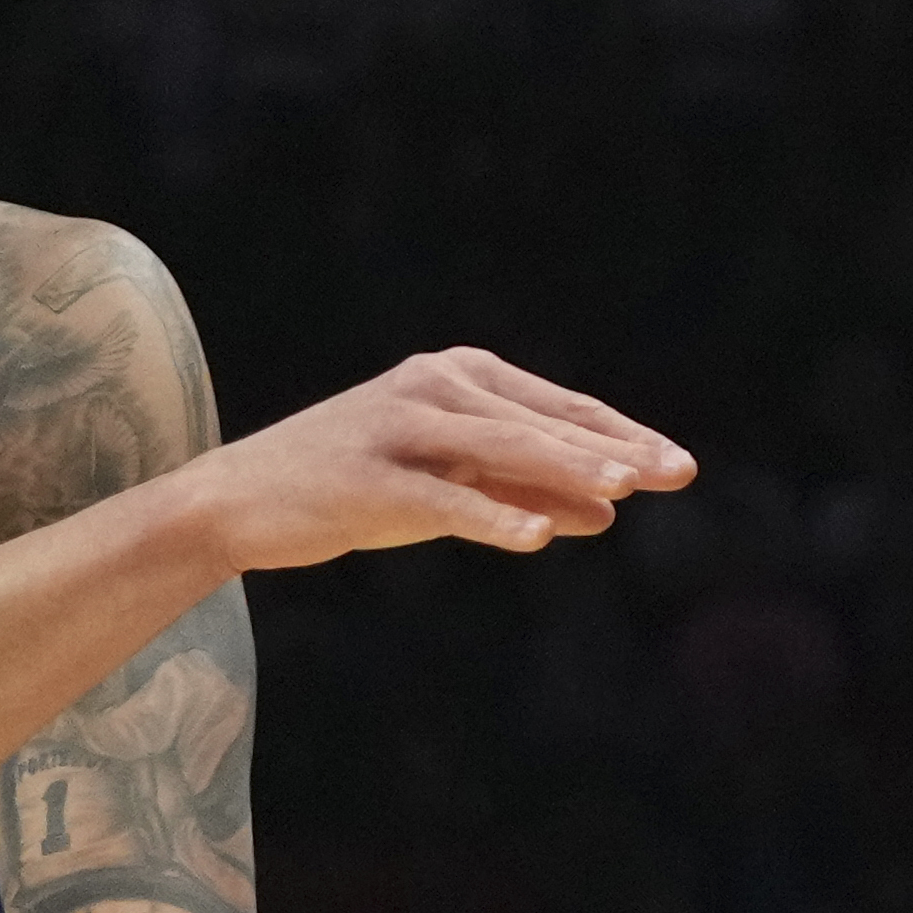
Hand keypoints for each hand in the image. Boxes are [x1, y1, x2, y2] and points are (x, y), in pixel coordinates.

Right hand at [194, 348, 691, 568]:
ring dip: (566, 468)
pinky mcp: (368, 480)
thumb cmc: (347, 489)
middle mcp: (432, 388)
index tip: (677, 466)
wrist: (235, 502)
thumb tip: (606, 515)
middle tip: (678, 473)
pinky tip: (538, 536)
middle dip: (614, 450)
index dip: (622, 435)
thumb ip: (521, 490)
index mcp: (457, 376)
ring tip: (623, 491)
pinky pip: (443, 499)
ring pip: (501, 448)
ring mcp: (398, 430)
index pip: (558, 407)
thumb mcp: (445, 484)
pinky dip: (492, 516)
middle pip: (542, 422)